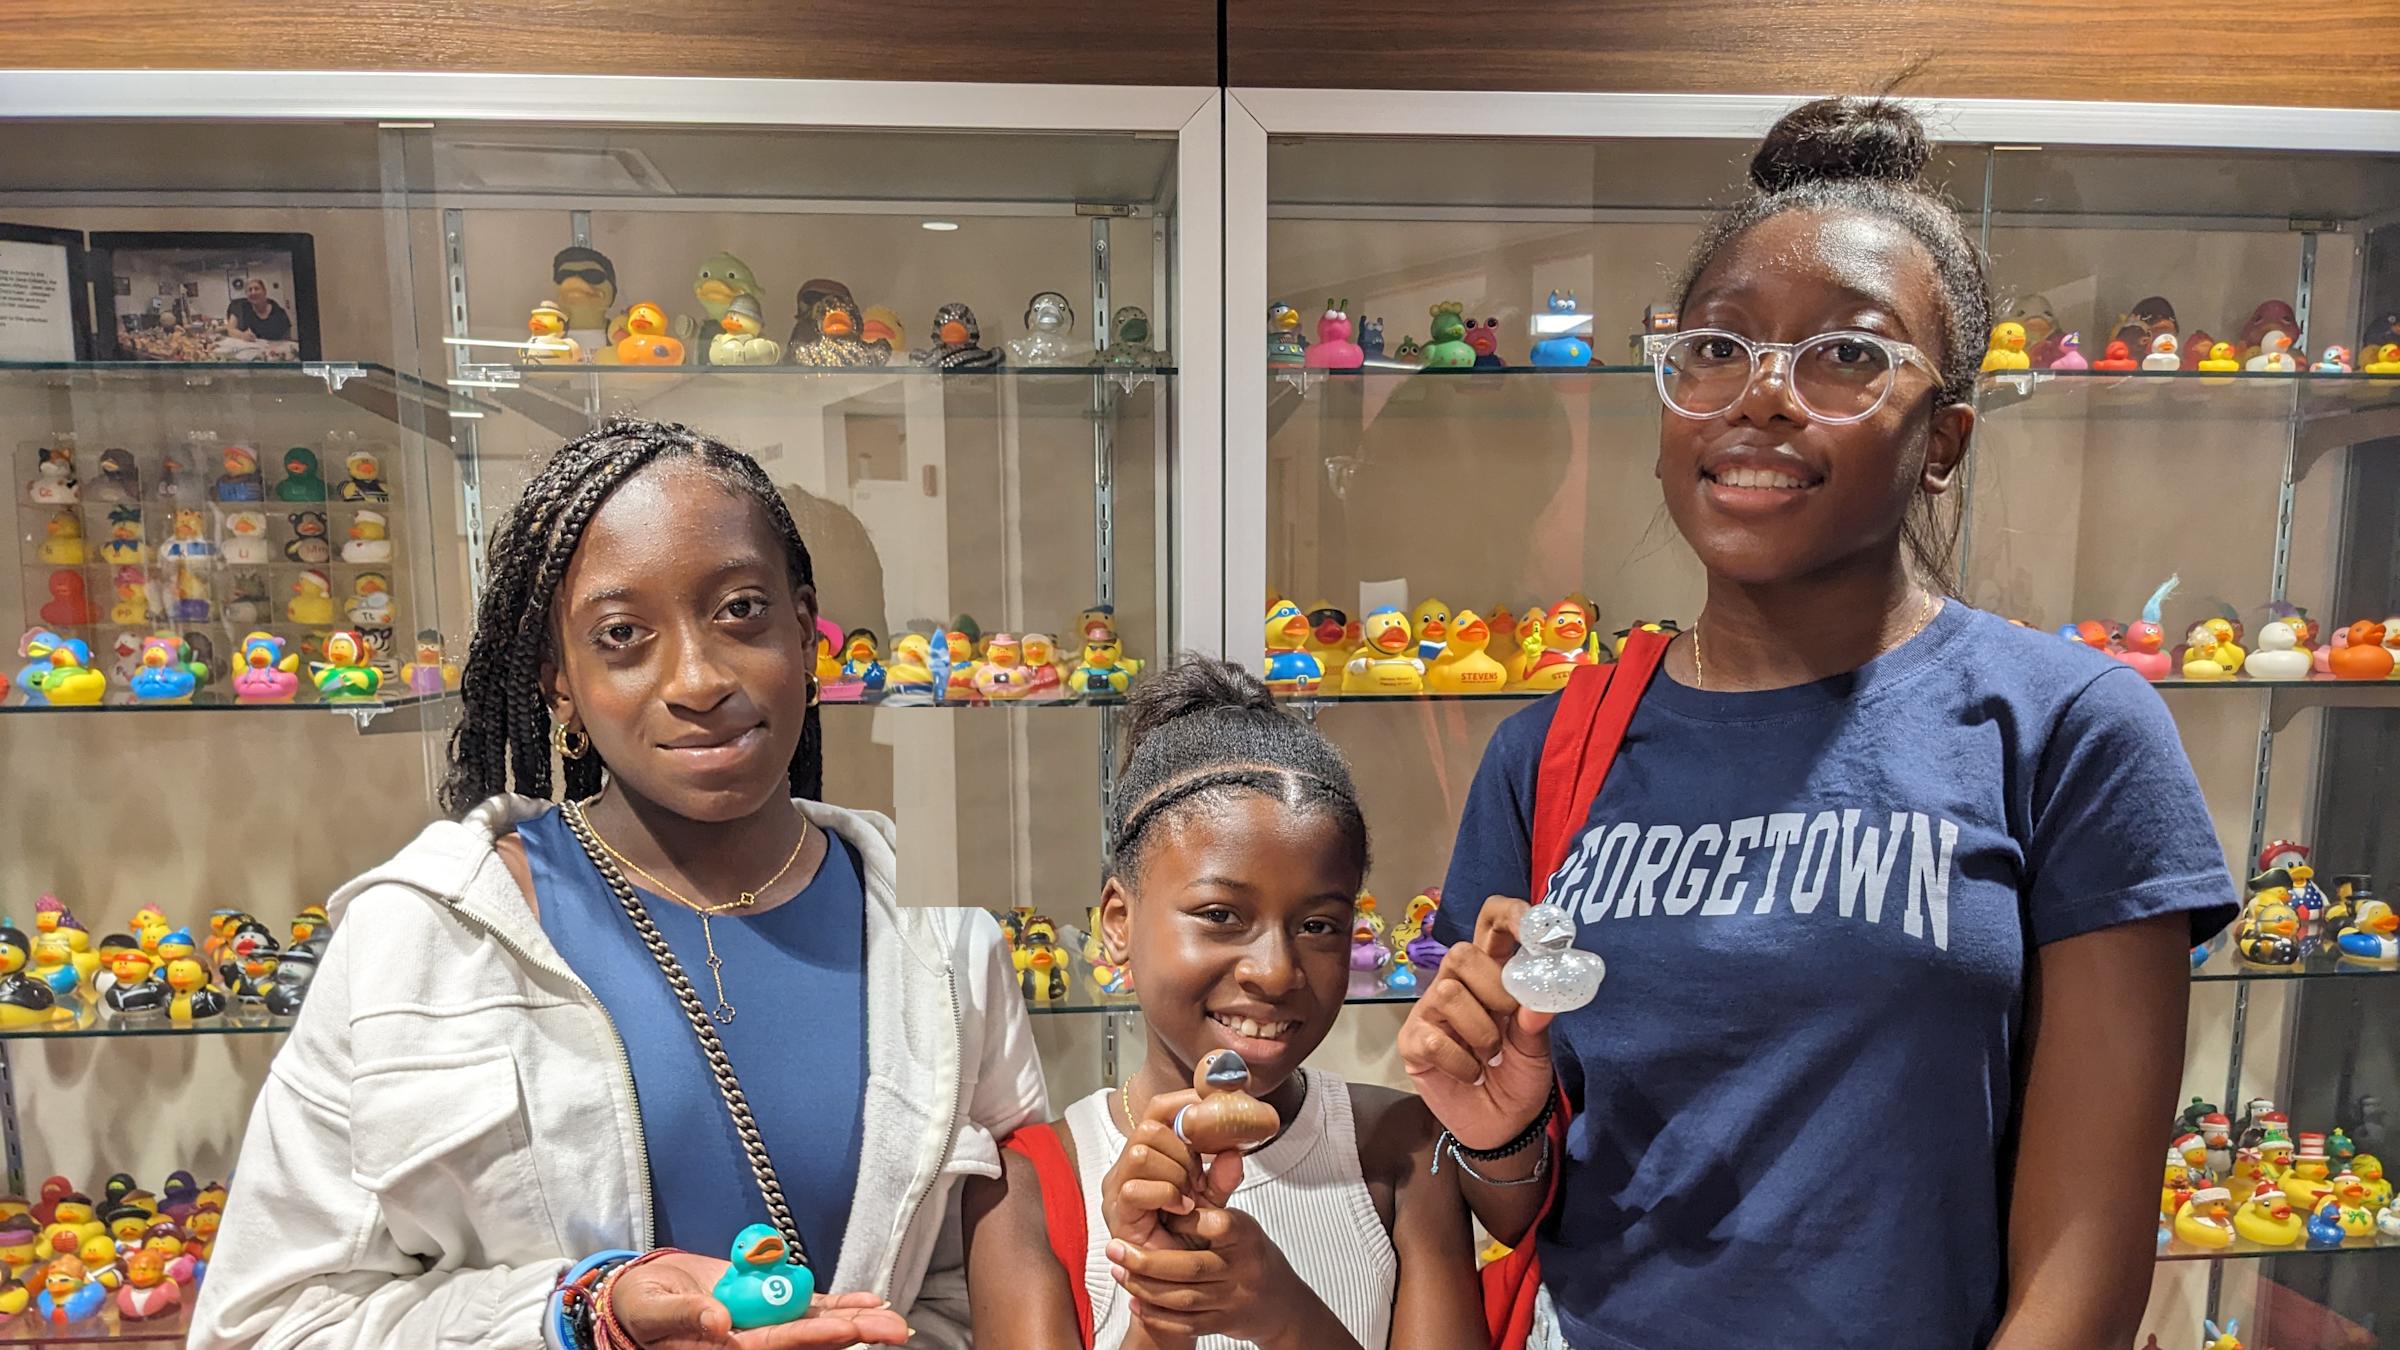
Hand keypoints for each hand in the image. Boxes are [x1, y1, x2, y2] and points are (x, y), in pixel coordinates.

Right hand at [607, 1251, 911, 1348]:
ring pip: (817, 1322)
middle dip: (849, 1334)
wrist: (643, 1294)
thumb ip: (684, 1316)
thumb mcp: (653, 1308)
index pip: (772, 1346)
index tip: (843, 1330)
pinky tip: (871, 1303)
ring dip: (856, 1320)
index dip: (808, 1338)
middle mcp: (751, 1339)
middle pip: (807, 1340)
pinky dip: (841, 1304)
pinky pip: (809, 1304)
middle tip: (893, 1331)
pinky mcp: (768, 1302)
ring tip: (894, 1321)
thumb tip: (717, 1323)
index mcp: (723, 1347)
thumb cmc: (641, 1308)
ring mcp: (763, 1321)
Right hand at [1102, 1091, 1243, 1251]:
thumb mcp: (1212, 1200)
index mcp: (1148, 1154)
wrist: (1178, 1280)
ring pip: (1141, 1153)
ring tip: (1188, 1196)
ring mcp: (1117, 1188)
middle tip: (1198, 1179)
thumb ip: (1222, 1177)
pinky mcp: (1116, 1213)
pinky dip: (1166, 1195)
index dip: (1183, 1102)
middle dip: (1182, 1151)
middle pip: (1149, 1128)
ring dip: (1173, 1173)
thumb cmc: (1188, 1236)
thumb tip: (1234, 1152)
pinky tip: (1182, 1210)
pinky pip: (1137, 1188)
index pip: (1157, 1111)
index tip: (1212, 1106)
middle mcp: (1126, 1166)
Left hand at [1109, 1206, 1337, 1349]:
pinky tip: (1135, 1303)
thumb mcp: (1238, 1220)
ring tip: (1117, 1271)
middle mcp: (1241, 1269)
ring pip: (1183, 1299)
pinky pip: (1185, 1324)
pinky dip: (1157, 1316)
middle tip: (1113, 1249)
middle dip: (1147, 1260)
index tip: (1154, 1210)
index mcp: (1245, 1236)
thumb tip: (1221, 1151)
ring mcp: (1232, 1300)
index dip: (1183, 1221)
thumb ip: (1216, 1191)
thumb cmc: (1248, 1251)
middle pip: (1190, 1268)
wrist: (1277, 1301)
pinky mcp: (1221, 1323)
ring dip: (1144, 1287)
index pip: (1216, 1226)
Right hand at [1398, 897, 1556, 1150]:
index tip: (1537, 930)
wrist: (1501, 1128)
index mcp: (1493, 974)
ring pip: (1448, 992)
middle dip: (1493, 985)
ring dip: (1481, 1031)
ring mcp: (1431, 1012)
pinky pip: (1434, 1038)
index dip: (1510, 915)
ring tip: (1491, 1057)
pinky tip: (1471, 1073)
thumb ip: (1536, 1023)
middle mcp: (1458, 985)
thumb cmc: (1518, 1079)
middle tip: (1510, 1018)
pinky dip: (1462, 1061)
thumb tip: (1542, 998)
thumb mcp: (1537, 1051)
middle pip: (1461, 952)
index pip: (1491, 924)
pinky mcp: (1413, 1042)